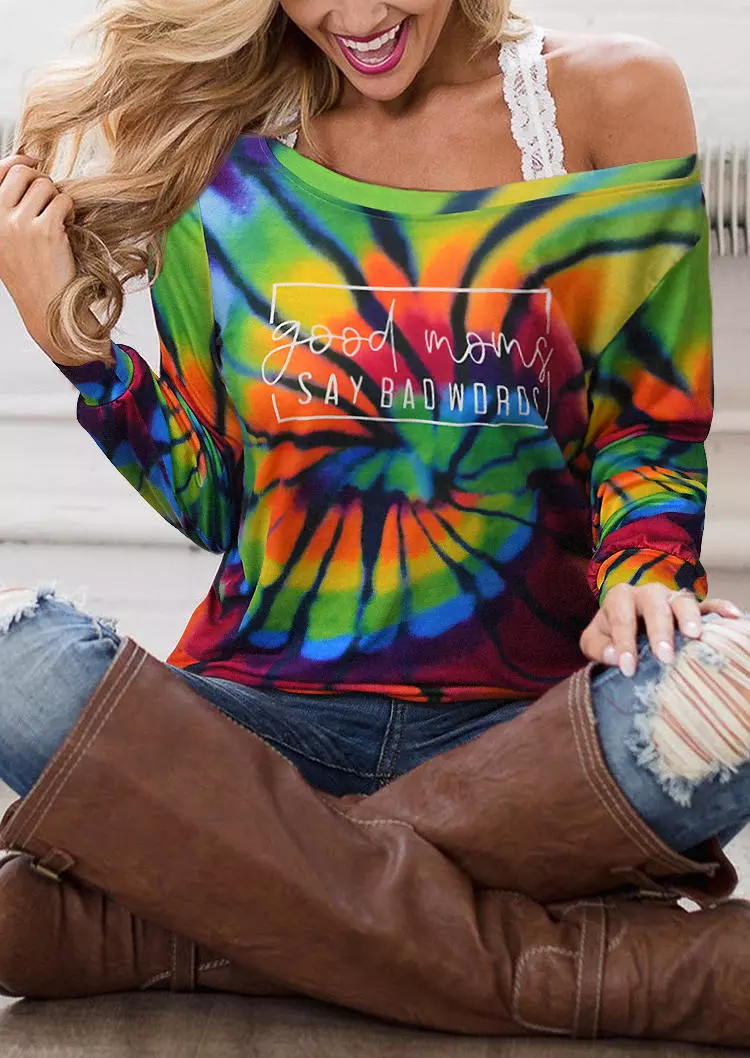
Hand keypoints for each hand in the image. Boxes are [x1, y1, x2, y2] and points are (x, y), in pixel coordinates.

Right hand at [0, 153, 81, 364]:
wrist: (46, 307)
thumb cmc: (30, 272)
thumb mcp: (7, 238)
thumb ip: (9, 204)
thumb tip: (27, 161)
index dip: (19, 161)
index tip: (34, 161)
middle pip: (24, 173)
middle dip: (42, 182)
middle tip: (50, 204)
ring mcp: (21, 223)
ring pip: (46, 186)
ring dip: (57, 201)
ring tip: (57, 223)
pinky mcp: (46, 230)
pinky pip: (63, 201)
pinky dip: (69, 213)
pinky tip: (66, 231)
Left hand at [580, 583, 743, 676]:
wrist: (626, 620)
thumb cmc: (610, 634)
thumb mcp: (594, 639)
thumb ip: (597, 647)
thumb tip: (615, 656)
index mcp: (620, 598)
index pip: (622, 619)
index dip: (625, 644)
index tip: (628, 668)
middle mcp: (648, 593)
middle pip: (655, 606)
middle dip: (660, 631)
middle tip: (664, 656)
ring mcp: (672, 598)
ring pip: (683, 602)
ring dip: (689, 618)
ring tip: (694, 637)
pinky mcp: (693, 607)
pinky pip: (709, 604)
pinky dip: (720, 608)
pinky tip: (732, 617)